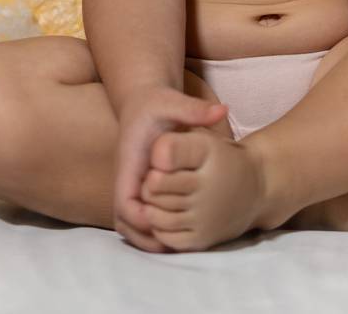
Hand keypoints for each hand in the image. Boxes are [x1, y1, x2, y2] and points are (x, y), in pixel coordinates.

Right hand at [113, 85, 228, 251]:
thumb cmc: (157, 102)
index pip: (125, 202)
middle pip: (124, 221)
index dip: (142, 218)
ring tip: (177, 246)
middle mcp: (127, 178)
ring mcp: (132, 185)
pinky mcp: (140, 189)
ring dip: (148, 238)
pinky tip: (177, 232)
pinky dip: (152, 231)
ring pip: (129, 224)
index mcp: (130, 162)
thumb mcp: (173, 101)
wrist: (143, 100)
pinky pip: (140, 218)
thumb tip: (223, 110)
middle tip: (174, 247)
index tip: (165, 222)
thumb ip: (195, 109)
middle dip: (146, 237)